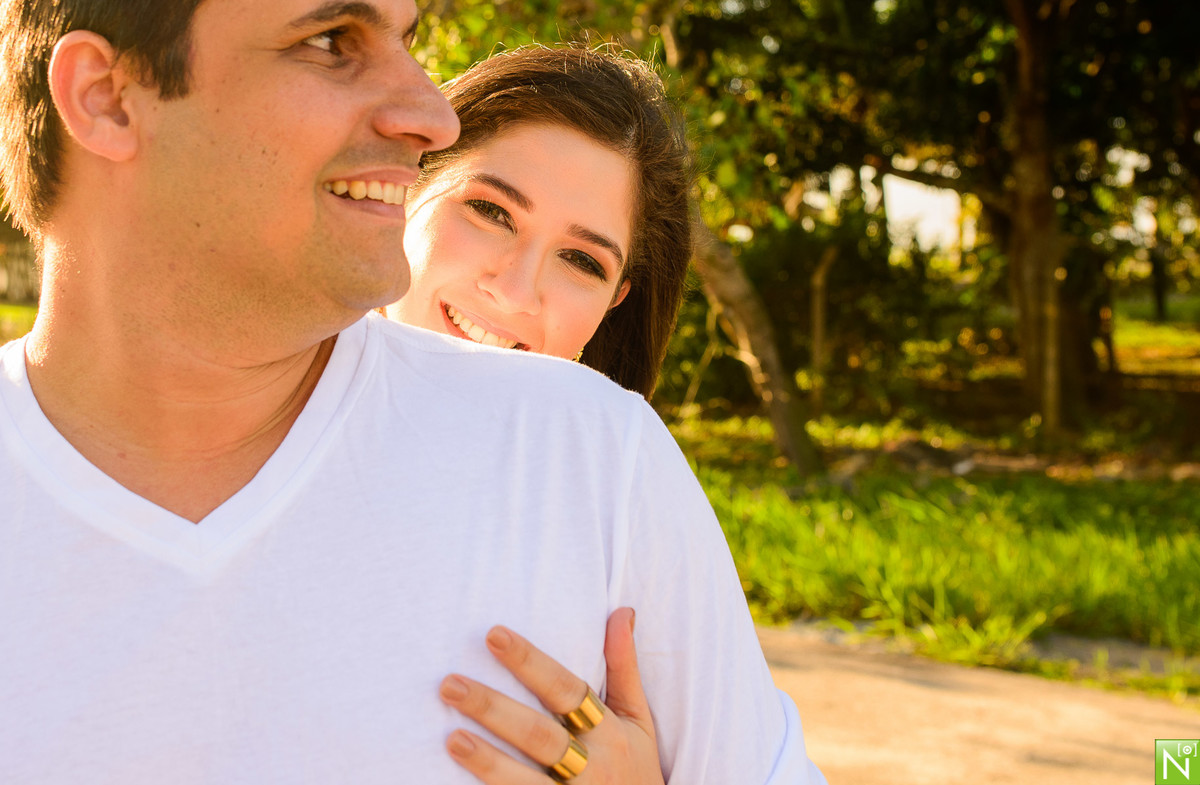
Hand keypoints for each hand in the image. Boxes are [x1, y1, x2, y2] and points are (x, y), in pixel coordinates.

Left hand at [439, 608, 663, 783]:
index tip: (493, 635)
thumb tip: (621, 611)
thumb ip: (624, 668)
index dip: (530, 662)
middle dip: (493, 709)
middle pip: (538, 734)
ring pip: (525, 781)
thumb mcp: (638, 721)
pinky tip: (458, 784)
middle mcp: (593, 767)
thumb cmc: (636, 770)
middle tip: (450, 684)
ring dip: (487, 761)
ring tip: (451, 739)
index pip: (565, 689)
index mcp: (611, 732)